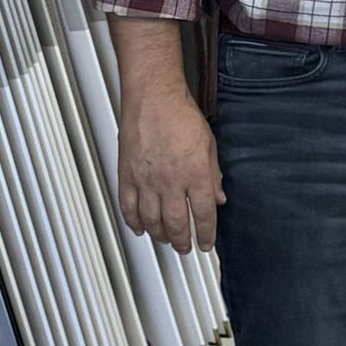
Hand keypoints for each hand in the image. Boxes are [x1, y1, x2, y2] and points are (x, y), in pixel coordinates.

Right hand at [117, 83, 224, 251]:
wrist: (152, 98)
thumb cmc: (180, 115)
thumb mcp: (209, 145)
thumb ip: (213, 175)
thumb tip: (218, 198)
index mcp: (195, 174)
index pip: (203, 215)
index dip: (206, 234)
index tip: (206, 243)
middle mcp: (171, 182)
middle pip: (177, 224)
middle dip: (183, 242)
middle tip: (185, 247)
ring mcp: (146, 181)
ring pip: (152, 221)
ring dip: (160, 235)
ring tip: (166, 240)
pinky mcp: (127, 176)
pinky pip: (129, 207)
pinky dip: (134, 222)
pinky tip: (140, 228)